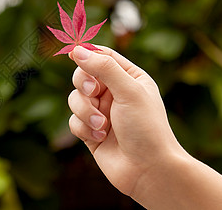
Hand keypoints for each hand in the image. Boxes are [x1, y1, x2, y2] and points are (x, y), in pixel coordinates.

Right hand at [68, 45, 183, 195]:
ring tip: (102, 126)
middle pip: (82, 76)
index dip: (87, 54)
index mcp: (129, 78)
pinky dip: (84, 128)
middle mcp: (114, 93)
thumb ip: (104, 68)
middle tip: (92, 93)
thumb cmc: (146, 128)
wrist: (148, 171)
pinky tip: (100, 138)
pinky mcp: (90, 131)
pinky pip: (73, 121)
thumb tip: (78, 50)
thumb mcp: (128, 91)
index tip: (74, 54)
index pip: (102, 56)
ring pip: (75, 99)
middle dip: (84, 86)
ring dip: (85, 112)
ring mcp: (101, 112)